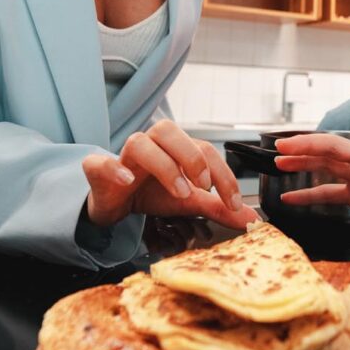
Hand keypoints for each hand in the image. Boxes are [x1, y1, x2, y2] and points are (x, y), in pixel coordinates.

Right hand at [82, 119, 258, 229]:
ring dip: (164, 165)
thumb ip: (217, 207)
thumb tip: (250, 218)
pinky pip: (101, 162)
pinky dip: (114, 168)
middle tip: (204, 186)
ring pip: (140, 143)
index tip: (234, 202)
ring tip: (180, 191)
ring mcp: (123, 155)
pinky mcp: (99, 170)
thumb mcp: (189, 202)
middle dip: (192, 156)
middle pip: (169, 131)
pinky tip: (128, 182)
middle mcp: (151, 144)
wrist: (116, 205)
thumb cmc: (152, 193)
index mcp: (175, 147)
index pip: (204, 149)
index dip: (223, 174)